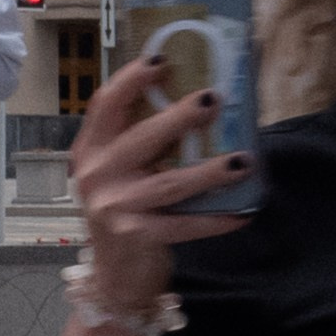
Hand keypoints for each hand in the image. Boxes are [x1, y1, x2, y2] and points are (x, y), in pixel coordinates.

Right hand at [71, 57, 248, 314]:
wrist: (115, 276)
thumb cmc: (126, 212)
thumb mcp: (123, 173)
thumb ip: (145, 141)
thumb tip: (201, 101)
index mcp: (91, 151)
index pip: (105, 105)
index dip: (131, 79)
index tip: (162, 59)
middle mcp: (97, 176)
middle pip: (141, 138)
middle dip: (179, 117)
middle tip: (213, 99)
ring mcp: (114, 207)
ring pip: (169, 183)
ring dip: (211, 171)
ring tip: (244, 160)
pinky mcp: (136, 236)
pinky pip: (184, 225)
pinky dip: (216, 221)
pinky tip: (243, 214)